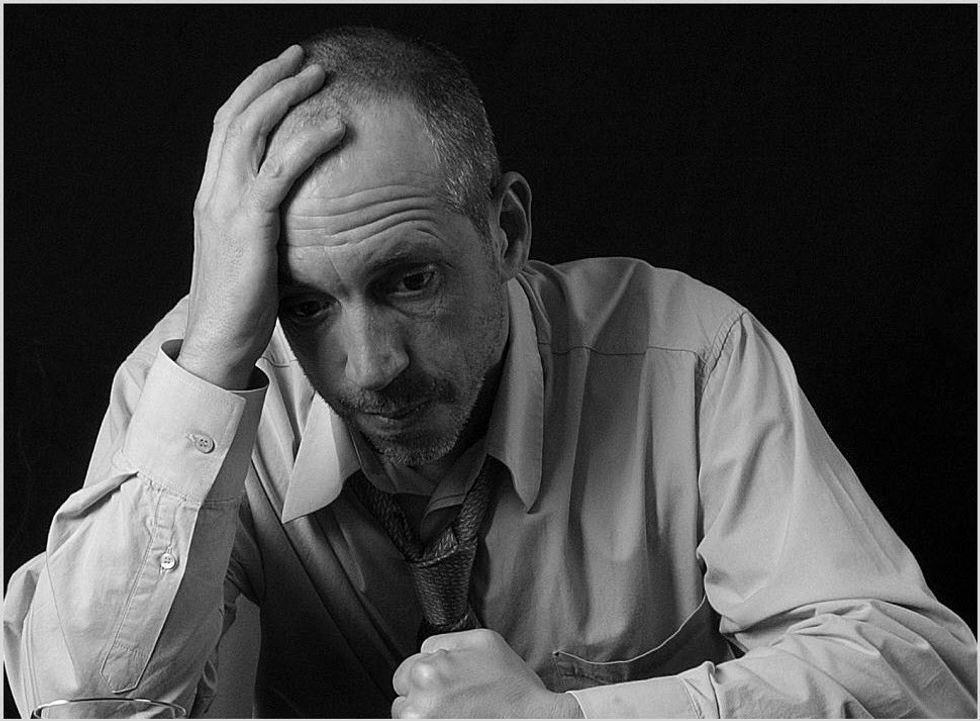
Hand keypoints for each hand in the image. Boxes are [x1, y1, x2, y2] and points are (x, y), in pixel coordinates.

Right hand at [178, 44, 344, 388]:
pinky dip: (308, 143)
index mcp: (212, 199)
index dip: (250, 95)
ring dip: (285, 95)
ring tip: (316, 74)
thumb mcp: (248, 256)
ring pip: (251, 131)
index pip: (225, 131)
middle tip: (299, 57)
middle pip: (236, 117)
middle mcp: (214, 194)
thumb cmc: (239, 307)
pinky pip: (280, 173)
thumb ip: (261, 227)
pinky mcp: (249, 227)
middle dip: (268, 80)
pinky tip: (335, 126)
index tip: (278, 74)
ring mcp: (228, 208)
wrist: (217, 343)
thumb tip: (290, 217)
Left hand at [391, 629, 582, 717]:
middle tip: (455, 697)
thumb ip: (446, 639)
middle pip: (405, 696)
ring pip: (410, 717)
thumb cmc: (513, 686)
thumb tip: (427, 649)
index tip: (445, 681)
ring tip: (459, 712)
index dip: (427, 675)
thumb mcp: (482, 641)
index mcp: (427, 672)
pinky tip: (458, 719)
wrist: (534, 719)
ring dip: (428, 713)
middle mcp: (420, 703)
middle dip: (425, 694)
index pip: (405, 672)